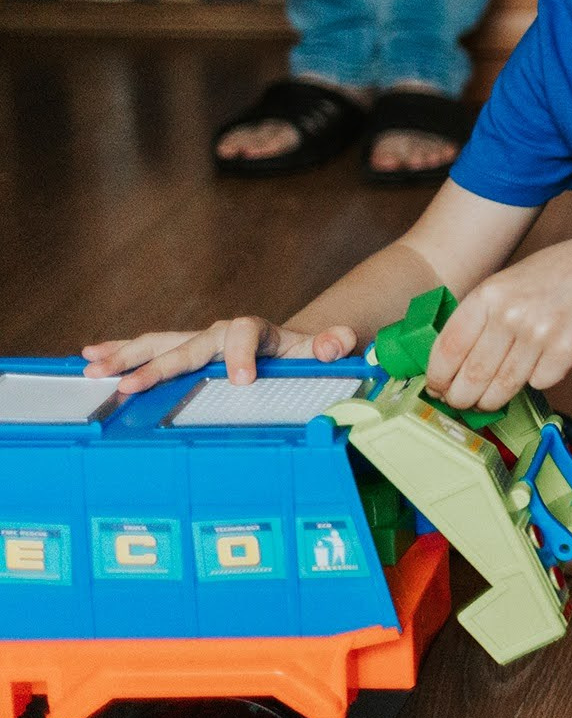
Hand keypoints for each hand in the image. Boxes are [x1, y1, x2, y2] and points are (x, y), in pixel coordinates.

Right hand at [83, 318, 358, 394]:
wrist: (302, 345)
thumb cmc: (313, 353)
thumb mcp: (332, 349)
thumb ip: (336, 344)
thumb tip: (333, 343)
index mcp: (259, 331)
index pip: (247, 333)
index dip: (243, 354)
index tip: (242, 380)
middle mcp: (224, 332)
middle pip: (189, 343)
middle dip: (159, 364)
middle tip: (131, 386)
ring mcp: (203, 342)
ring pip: (160, 343)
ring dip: (126, 357)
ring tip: (93, 369)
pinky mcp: (189, 353)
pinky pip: (152, 350)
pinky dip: (121, 353)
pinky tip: (89, 358)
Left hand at [427, 234, 571, 413]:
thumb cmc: (546, 282)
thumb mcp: (503, 286)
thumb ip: (476, 320)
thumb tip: (445, 369)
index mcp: (487, 295)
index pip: (448, 349)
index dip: (438, 377)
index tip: (436, 389)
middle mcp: (510, 314)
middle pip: (473, 376)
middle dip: (462, 399)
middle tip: (461, 403)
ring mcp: (540, 332)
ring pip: (503, 387)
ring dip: (493, 400)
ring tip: (490, 398)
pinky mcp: (566, 350)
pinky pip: (538, 383)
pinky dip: (535, 381)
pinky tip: (541, 362)